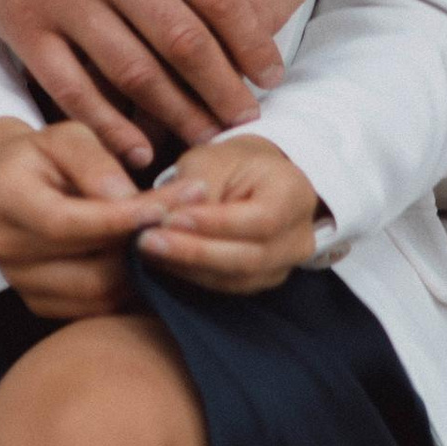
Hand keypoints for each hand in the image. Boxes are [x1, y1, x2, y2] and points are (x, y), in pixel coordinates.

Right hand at [0, 0, 309, 169]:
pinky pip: (72, 87)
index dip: (251, 43)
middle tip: (247, 119)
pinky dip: (108, 124)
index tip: (272, 75)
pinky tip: (138, 146)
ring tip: (205, 136)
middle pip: (182, 41)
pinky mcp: (22, 24)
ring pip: (133, 71)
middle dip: (223, 89)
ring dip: (176, 113)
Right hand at [0, 115, 163, 321]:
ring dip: (139, 269)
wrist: (5, 183)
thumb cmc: (43, 154)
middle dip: (138, 245)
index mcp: (5, 199)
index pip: (64, 223)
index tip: (163, 208)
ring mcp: (18, 281)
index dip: (117, 221)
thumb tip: (129, 201)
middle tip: (182, 220)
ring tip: (166, 237)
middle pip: (86, 267)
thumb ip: (97, 164)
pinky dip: (125, 287)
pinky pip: (94, 307)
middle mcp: (3, 247)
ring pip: (96, 293)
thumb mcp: (67, 137)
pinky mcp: (37, 301)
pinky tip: (143, 258)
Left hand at [140, 132, 327, 295]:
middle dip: (194, 252)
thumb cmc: (233, 164)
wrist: (252, 180)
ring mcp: (283, 265)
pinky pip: (227, 286)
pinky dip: (192, 276)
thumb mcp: (214, 159)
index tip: (172, 218)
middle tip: (148, 240)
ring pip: (235, 278)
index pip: (261, 220)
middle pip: (249, 257)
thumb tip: (169, 220)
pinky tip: (163, 261)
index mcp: (294, 194)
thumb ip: (197, 188)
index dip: (216, 224)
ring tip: (148, 249)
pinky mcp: (261, 280)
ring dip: (187, 267)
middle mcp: (298, 237)